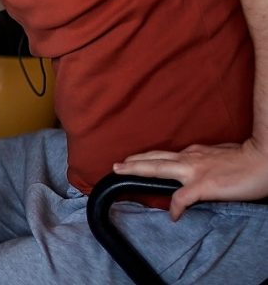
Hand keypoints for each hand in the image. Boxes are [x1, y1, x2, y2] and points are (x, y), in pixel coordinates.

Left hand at [113, 138, 267, 219]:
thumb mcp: (221, 155)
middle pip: (154, 158)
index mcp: (195, 153)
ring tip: (120, 172)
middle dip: (133, 161)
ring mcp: (194, 170)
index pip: (167, 155)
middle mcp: (190, 158)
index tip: (138, 163)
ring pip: (157, 167)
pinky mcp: (203, 185)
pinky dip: (175, 208)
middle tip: (116, 165)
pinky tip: (173, 216)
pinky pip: (181, 198)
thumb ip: (207, 160)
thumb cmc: (248, 159)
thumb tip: (205, 168)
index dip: (151, 160)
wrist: (264, 158)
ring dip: (136, 169)